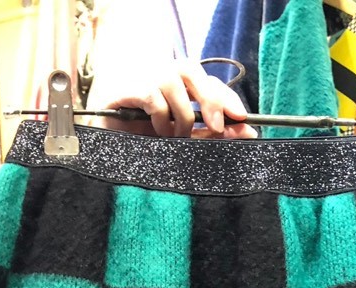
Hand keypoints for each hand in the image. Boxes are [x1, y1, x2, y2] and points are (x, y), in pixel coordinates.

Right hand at [97, 61, 256, 138]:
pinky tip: (157, 132)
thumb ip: (212, 133)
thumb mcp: (186, 139)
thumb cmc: (147, 142)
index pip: (209, 82)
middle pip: (193, 71)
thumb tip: (248, 132)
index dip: (227, 98)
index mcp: (178, 86)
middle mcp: (162, 76)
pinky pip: (152, 96)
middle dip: (210, 100)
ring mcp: (143, 80)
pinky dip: (161, 117)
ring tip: (176, 136)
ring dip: (182, 115)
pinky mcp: (127, 89)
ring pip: (174, 84)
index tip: (243, 119)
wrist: (107, 147)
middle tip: (216, 128)